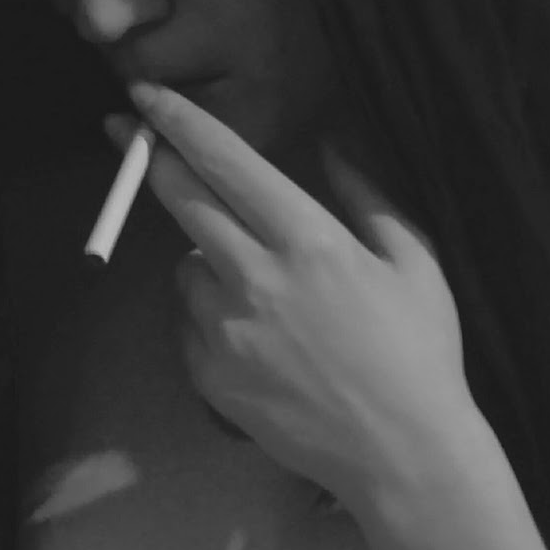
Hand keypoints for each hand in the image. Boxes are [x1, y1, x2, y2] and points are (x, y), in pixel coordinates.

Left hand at [102, 82, 477, 513]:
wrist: (401, 456)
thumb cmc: (419, 353)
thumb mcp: (413, 260)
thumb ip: (367, 194)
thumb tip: (331, 142)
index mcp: (308, 239)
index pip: (225, 161)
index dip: (178, 121)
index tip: (144, 94)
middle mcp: (255, 276)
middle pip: (181, 200)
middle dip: (150, 160)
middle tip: (131, 137)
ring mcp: (225, 329)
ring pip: (185, 267)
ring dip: (204, 258)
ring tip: (261, 291)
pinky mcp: (208, 375)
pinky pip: (191, 324)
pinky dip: (210, 318)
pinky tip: (260, 340)